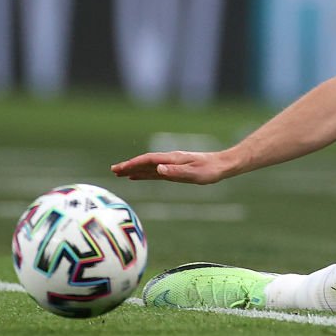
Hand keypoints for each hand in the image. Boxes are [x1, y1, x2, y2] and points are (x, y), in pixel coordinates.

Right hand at [110, 150, 231, 184]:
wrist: (223, 165)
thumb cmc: (210, 171)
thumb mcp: (195, 174)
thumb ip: (176, 172)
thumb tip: (158, 169)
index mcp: (172, 159)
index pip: (148, 160)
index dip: (133, 164)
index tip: (120, 169)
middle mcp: (169, 160)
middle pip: (145, 162)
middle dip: (129, 165)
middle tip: (113, 170)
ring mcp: (171, 164)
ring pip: (148, 167)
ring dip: (134, 169)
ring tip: (119, 173)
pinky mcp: (174, 169)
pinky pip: (155, 171)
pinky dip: (144, 173)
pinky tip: (137, 176)